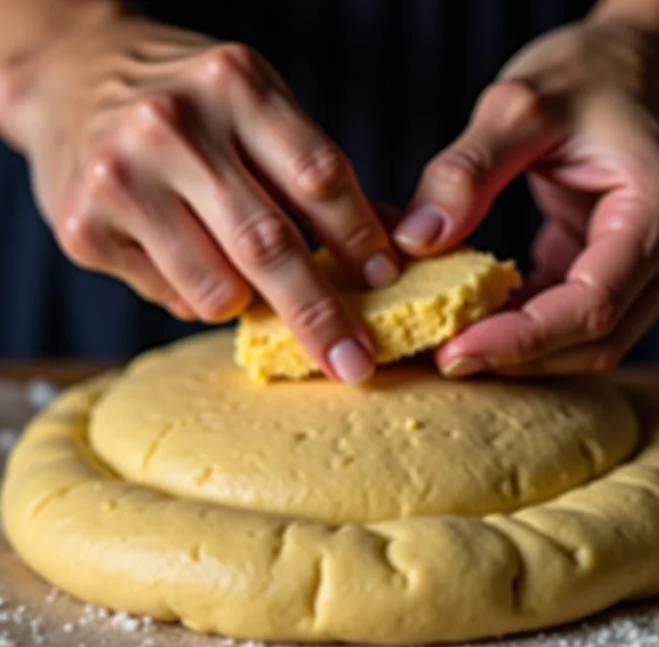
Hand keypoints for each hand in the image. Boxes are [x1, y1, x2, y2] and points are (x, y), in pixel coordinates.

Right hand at [1, 14, 397, 382]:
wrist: (74, 78)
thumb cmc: (190, 108)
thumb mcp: (254, 110)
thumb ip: (312, 175)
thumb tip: (391, 247)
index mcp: (236, 87)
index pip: (317, 176)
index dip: (359, 237)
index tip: (386, 283)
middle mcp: (173, 127)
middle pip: (269, 243)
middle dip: (321, 314)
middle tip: (356, 362)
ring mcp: (122, 177)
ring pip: (218, 290)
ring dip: (247, 303)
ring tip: (239, 274)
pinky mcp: (85, 227)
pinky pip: (172, 298)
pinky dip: (196, 296)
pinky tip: (182, 257)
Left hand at [394, 20, 658, 375]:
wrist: (638, 66)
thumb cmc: (592, 73)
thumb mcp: (521, 105)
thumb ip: (467, 170)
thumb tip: (417, 239)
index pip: (591, 307)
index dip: (519, 341)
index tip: (452, 353)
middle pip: (591, 340)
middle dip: (512, 356)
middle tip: (435, 352)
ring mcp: (654, 273)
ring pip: (583, 343)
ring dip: (516, 349)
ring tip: (448, 335)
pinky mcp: (625, 276)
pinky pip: (572, 320)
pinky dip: (523, 326)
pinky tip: (476, 313)